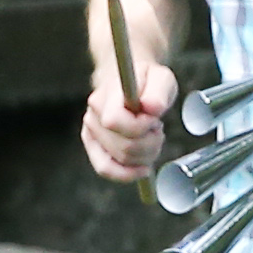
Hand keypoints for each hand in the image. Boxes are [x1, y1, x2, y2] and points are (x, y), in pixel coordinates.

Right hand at [80, 55, 175, 185]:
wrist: (129, 82)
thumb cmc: (147, 81)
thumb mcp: (161, 78)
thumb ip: (158, 91)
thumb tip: (151, 108)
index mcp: (106, 95)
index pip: (114, 121)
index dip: (140, 127)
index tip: (155, 120)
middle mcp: (93, 114)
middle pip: (123, 146)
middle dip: (149, 144)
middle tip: (157, 129)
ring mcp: (91, 131)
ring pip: (120, 160)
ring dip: (145, 155)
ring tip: (151, 138)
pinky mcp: (93, 145)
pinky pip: (105, 169)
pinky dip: (126, 174)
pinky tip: (142, 169)